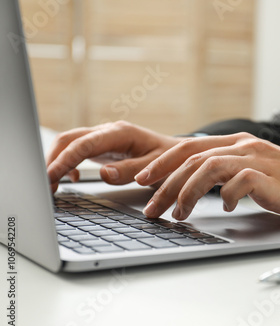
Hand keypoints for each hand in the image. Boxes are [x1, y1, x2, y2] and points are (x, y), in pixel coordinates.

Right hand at [46, 121, 181, 191]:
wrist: (180, 153)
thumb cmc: (171, 159)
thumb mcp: (157, 167)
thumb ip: (131, 171)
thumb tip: (105, 175)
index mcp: (120, 133)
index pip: (83, 144)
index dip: (64, 160)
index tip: (51, 176)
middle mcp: (109, 131)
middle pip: (69, 139)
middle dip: (53, 159)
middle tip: (45, 185)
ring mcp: (104, 137)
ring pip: (70, 143)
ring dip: (57, 161)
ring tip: (52, 184)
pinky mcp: (103, 146)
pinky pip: (78, 150)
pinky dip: (68, 163)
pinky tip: (73, 179)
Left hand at [135, 132, 279, 225]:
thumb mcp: (254, 175)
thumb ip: (228, 174)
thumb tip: (195, 189)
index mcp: (238, 143)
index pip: (190, 147)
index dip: (162, 162)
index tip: (142, 180)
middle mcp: (245, 145)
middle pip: (193, 156)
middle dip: (165, 182)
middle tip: (151, 207)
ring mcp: (258, 158)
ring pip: (209, 166)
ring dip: (187, 192)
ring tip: (178, 214)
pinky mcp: (270, 176)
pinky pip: (238, 182)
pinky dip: (226, 196)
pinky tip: (226, 209)